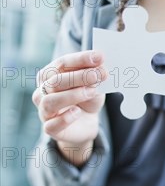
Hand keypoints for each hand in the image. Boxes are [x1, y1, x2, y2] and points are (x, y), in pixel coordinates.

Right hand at [32, 51, 107, 165]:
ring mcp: (44, 110)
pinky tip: (77, 112)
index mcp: (50, 74)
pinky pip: (51, 125)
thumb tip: (100, 64)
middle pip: (55, 81)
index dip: (81, 59)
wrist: (86, 121)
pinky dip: (65, 118)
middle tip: (98, 75)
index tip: (99, 57)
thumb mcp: (93, 83)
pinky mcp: (50, 128)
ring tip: (91, 92)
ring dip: (72, 95)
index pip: (62, 62)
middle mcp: (42, 91)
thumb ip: (93, 75)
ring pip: (49, 101)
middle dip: (78, 76)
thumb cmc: (86, 97)